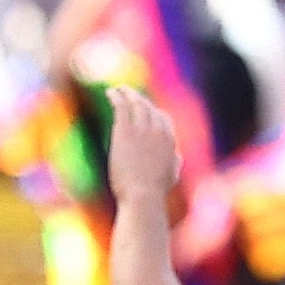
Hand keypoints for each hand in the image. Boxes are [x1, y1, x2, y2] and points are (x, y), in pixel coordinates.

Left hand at [106, 86, 180, 205]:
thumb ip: (174, 160)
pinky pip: (122, 106)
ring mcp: (142, 129)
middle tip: (128, 94)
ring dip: (127, 93)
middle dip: (139, 98)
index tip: (142, 109)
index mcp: (170, 141)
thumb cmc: (155, 190)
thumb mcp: (172, 174)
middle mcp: (159, 131)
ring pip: (136, 103)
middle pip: (149, 107)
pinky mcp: (126, 130)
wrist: (143, 194)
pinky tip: (110, 92)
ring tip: (117, 89)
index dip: (152, 111)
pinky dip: (116, 96)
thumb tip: (175, 153)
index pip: (163, 118)